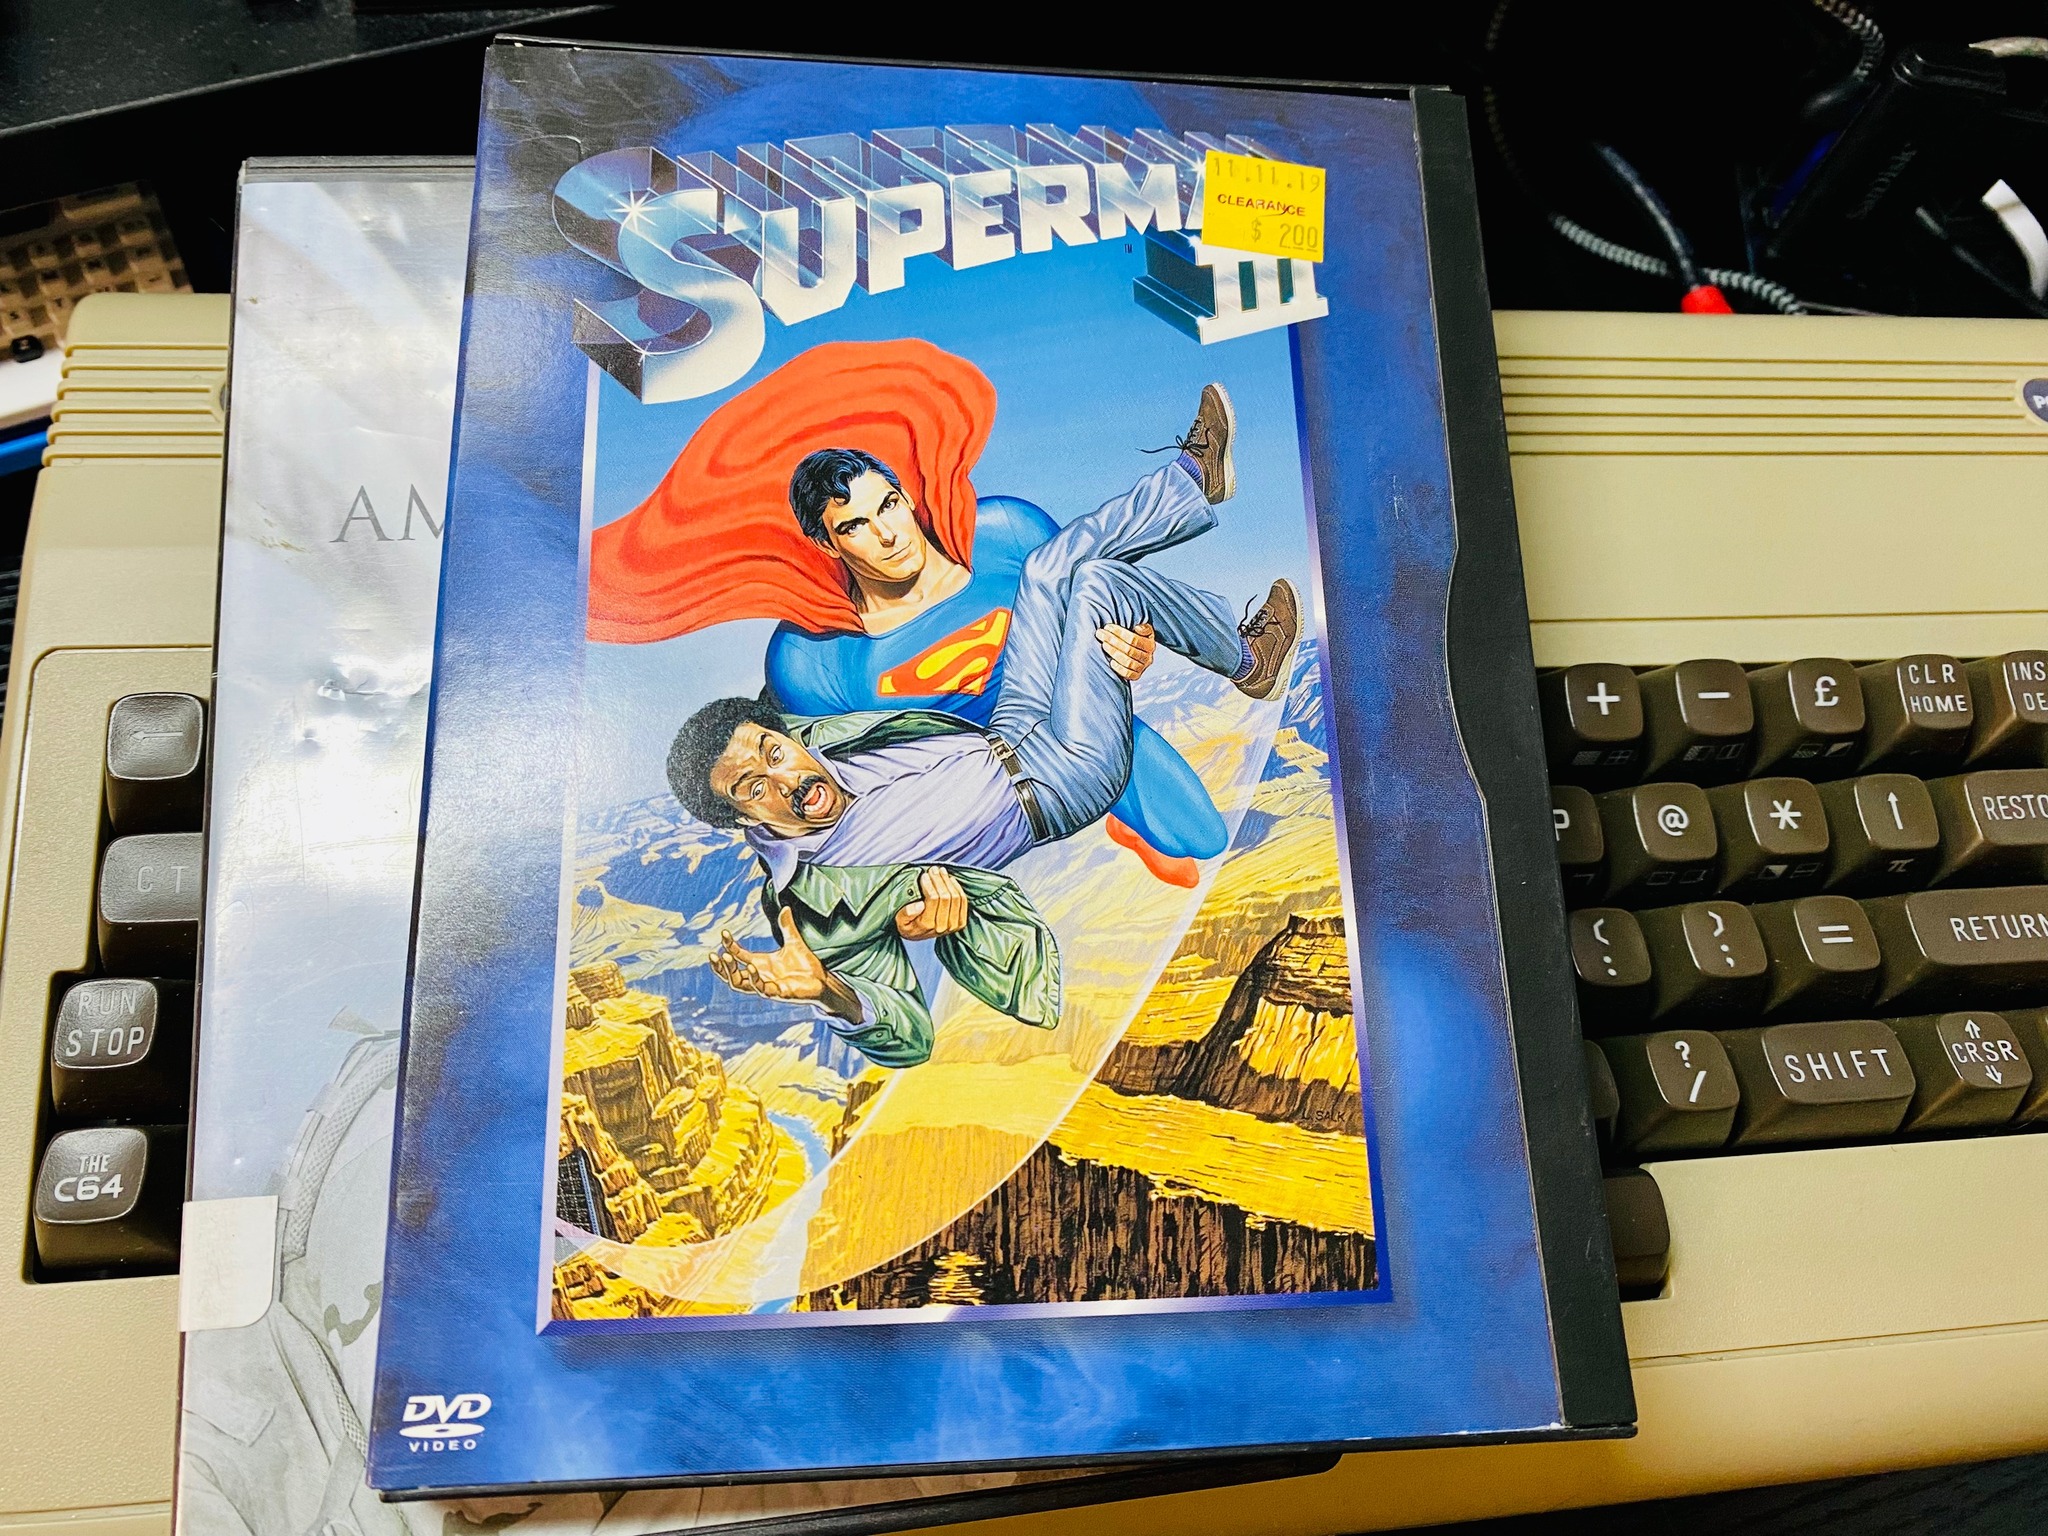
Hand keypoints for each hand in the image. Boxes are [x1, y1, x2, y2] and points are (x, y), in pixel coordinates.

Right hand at [709, 911, 830, 1001]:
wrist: (822, 981)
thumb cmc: (806, 965)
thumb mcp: (794, 941)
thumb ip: (787, 926)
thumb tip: (786, 907)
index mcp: (760, 963)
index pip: (738, 955)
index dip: (729, 945)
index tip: (724, 933)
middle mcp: (760, 975)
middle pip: (731, 974)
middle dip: (720, 966)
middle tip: (713, 954)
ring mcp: (767, 985)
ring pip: (739, 984)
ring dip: (731, 973)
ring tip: (727, 958)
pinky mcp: (778, 992)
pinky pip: (761, 988)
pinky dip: (754, 979)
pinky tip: (750, 966)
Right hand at [895, 866, 968, 939]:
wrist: (917, 935)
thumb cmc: (908, 925)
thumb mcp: (900, 921)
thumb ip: (906, 913)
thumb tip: (920, 905)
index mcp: (927, 925)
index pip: (933, 899)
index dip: (930, 884)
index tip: (924, 875)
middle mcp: (942, 926)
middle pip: (946, 897)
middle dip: (939, 880)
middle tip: (933, 870)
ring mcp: (953, 925)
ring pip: (955, 897)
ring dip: (948, 881)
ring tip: (940, 871)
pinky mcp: (960, 922)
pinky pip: (963, 901)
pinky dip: (957, 888)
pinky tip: (950, 879)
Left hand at [1096, 621, 1154, 681]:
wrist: (1136, 652)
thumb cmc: (1136, 639)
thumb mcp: (1142, 630)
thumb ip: (1143, 628)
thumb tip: (1137, 628)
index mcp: (1150, 645)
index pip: (1134, 639)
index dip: (1119, 632)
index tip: (1107, 627)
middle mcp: (1148, 657)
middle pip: (1129, 650)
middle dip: (1112, 640)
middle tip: (1101, 634)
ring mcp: (1142, 668)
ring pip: (1128, 662)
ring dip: (1114, 652)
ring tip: (1104, 645)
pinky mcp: (1136, 676)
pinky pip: (1127, 674)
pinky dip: (1118, 668)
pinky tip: (1111, 661)